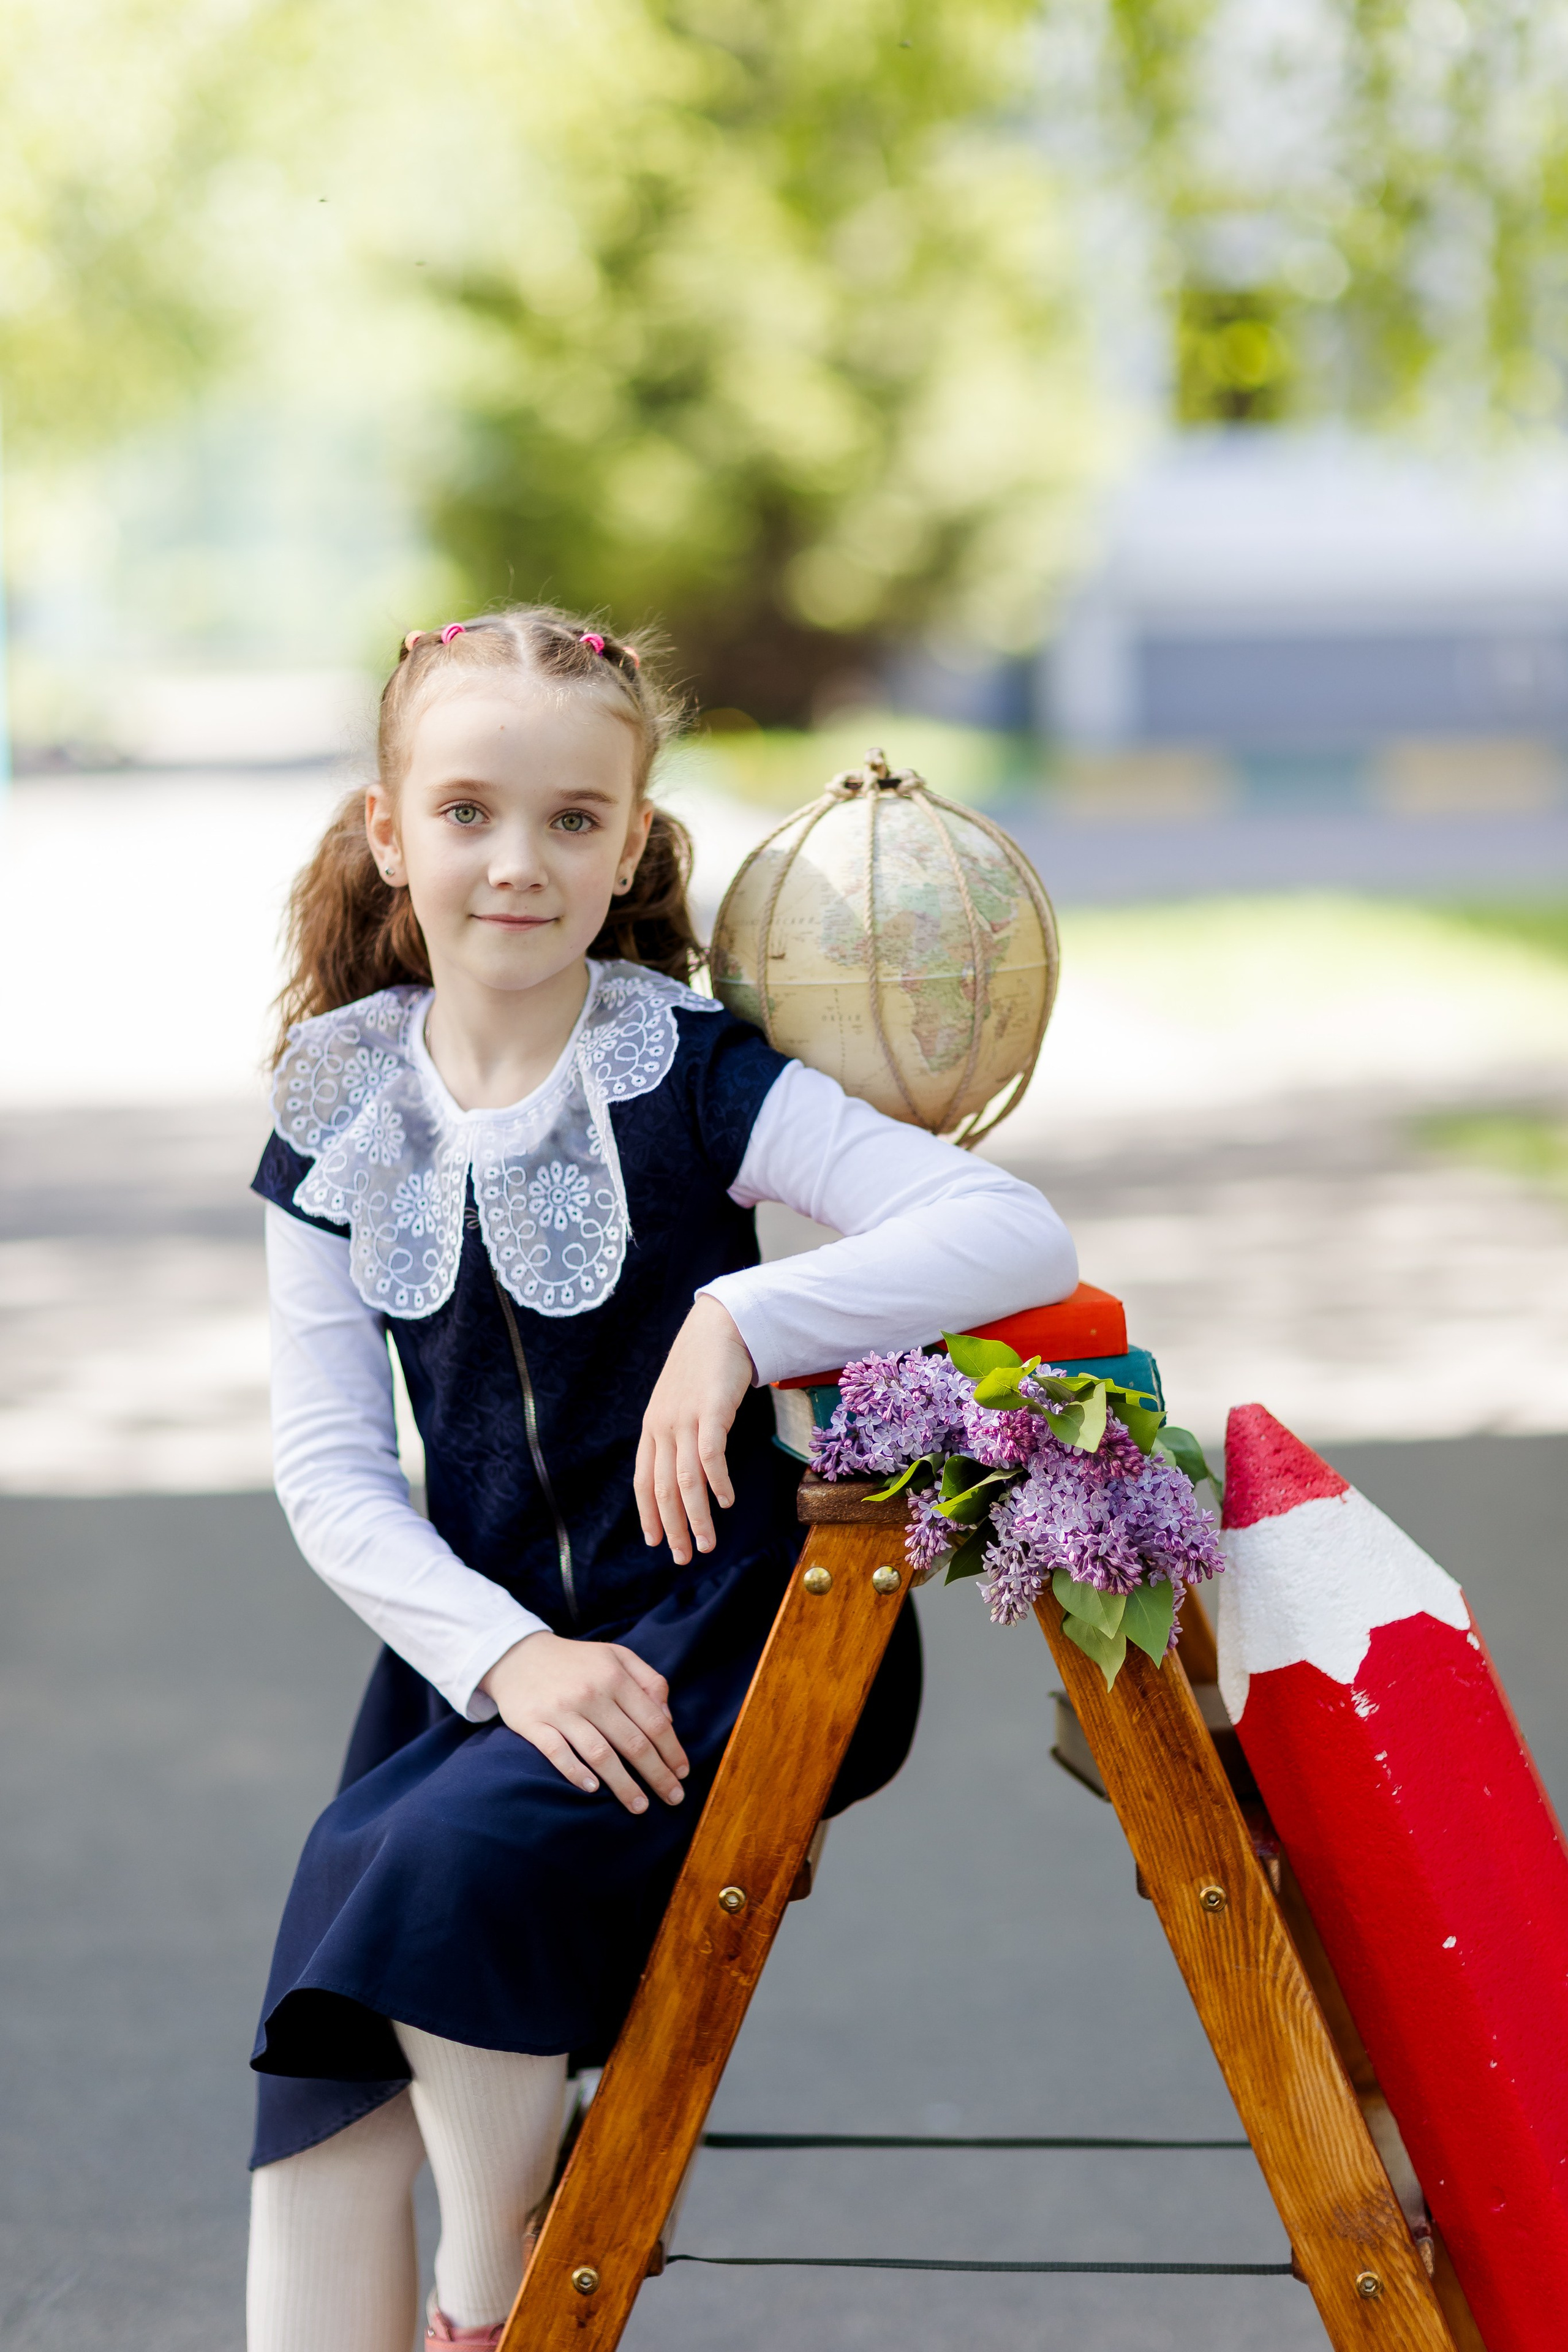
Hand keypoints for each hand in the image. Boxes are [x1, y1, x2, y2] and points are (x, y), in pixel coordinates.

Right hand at [480, 1631, 688, 1813]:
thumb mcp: (618, 1657)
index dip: (672, 1750)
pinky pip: (557, 1753)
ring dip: (623, 1784)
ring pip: (600, 1754)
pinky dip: (576, 1772)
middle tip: (673, 1799)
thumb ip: (649, 1681)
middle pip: (633, 1742)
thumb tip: (668, 1718)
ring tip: (639, 1807)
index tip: (683, 1773)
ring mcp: (561, 1710)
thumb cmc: (577, 1661)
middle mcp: (591, 1693)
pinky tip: (592, 1789)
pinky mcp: (534, 1723)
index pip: (653, 1721)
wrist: (519, 1655)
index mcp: (615, 1677)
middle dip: (657, 1775)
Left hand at [635, 1294, 755, 1564]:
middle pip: (662, 1488)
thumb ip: (678, 1433)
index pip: (642, 1481)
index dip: (648, 1514)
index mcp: (652, 1428)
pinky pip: (710, 1455)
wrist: (719, 1326)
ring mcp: (685, 1419)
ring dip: (696, 1517)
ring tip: (707, 1543)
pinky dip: (716, 1482)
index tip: (655, 1542)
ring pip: (685, 1480)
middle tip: (683, 1557)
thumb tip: (684, 1469)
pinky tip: (726, 1502)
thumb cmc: (703, 1368)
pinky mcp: (711, 1411)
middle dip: (672, 1527)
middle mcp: (663, 1427)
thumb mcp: (679, 1403)